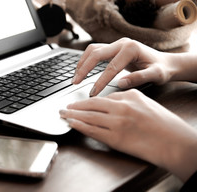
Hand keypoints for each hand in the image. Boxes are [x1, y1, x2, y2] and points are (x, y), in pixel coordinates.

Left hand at [60, 89, 196, 181]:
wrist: (175, 143)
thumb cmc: (163, 124)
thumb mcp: (145, 103)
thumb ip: (127, 99)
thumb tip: (109, 101)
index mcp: (130, 96)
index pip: (103, 97)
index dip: (87, 100)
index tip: (79, 102)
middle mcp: (122, 108)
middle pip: (92, 104)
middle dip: (75, 105)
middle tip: (64, 106)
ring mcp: (117, 123)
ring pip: (89, 117)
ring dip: (73, 115)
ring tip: (63, 114)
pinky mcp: (116, 139)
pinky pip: (93, 131)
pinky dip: (80, 126)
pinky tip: (72, 124)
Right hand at [72, 38, 172, 95]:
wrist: (166, 62)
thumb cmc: (162, 69)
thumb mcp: (156, 75)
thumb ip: (139, 78)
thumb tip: (121, 83)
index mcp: (131, 48)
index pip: (111, 67)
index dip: (100, 81)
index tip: (92, 93)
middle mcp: (122, 43)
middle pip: (96, 53)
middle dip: (84, 69)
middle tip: (75, 82)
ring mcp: (116, 43)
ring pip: (92, 49)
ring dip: (82, 63)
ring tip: (75, 77)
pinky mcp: (113, 47)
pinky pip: (95, 51)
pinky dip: (86, 60)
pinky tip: (82, 70)